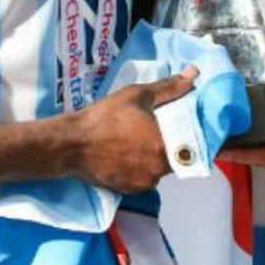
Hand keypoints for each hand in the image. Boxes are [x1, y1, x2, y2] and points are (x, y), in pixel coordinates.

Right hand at [66, 66, 196, 193]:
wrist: (71, 144)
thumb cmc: (105, 117)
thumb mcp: (137, 95)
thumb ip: (169, 87)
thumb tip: (193, 73)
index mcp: (165, 146)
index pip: (191, 147)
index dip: (188, 137)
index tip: (179, 129)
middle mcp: (159, 170)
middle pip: (174, 158)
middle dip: (168, 146)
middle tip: (152, 132)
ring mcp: (143, 184)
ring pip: (157, 170)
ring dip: (153, 158)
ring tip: (137, 143)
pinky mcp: (128, 191)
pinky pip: (142, 179)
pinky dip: (139, 169)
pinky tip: (126, 155)